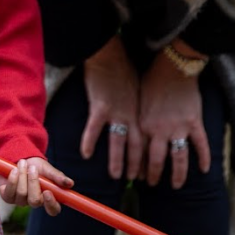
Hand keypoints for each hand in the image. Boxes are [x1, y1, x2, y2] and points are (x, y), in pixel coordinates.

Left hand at [0, 157, 72, 215]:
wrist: (17, 157)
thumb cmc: (35, 165)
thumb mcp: (47, 168)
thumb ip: (57, 177)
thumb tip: (70, 183)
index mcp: (47, 197)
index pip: (53, 210)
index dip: (51, 204)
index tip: (48, 192)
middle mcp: (34, 201)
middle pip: (35, 201)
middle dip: (33, 183)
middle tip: (33, 168)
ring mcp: (20, 200)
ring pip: (22, 194)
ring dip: (22, 176)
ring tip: (22, 163)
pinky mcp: (7, 197)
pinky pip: (9, 192)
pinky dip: (12, 179)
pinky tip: (13, 170)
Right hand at [80, 35, 143, 179]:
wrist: (110, 54)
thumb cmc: (125, 69)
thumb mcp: (138, 89)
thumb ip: (139, 106)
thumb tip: (141, 116)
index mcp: (142, 113)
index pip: (148, 141)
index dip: (148, 158)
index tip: (147, 171)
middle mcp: (132, 116)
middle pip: (137, 146)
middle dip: (138, 166)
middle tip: (136, 181)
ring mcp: (116, 112)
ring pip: (119, 142)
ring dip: (118, 161)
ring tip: (115, 176)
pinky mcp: (100, 107)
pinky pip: (94, 128)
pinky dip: (89, 141)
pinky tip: (85, 154)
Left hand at [139, 49, 208, 187]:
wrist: (171, 66)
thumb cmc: (151, 80)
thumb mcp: (138, 102)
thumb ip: (139, 120)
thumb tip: (133, 133)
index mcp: (143, 124)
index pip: (138, 153)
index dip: (136, 167)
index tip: (134, 177)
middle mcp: (159, 130)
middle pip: (156, 160)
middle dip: (153, 175)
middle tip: (151, 185)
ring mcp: (179, 127)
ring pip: (178, 158)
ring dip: (177, 174)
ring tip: (175, 185)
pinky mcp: (194, 122)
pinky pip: (201, 145)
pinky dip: (204, 158)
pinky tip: (204, 170)